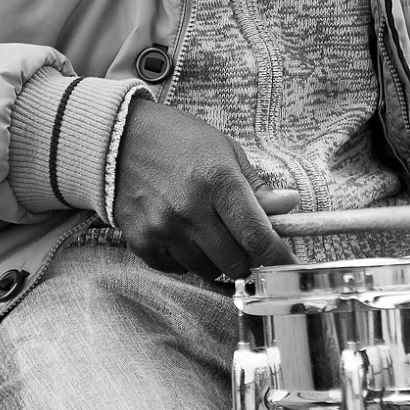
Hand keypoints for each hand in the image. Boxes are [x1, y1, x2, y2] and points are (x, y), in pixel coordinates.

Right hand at [112, 99, 294, 280]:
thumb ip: (257, 186)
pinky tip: (182, 233)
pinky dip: (186, 260)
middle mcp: (190, 210)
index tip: (289, 270)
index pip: (258, 236)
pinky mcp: (142, 242)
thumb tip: (291, 204)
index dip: (278, 260)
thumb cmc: (179, 141)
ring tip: (207, 230)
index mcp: (219, 182)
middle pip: (236, 263)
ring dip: (216, 259)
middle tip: (244, 243)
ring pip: (208, 271)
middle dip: (247, 259)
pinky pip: (178, 269)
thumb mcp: (225, 152)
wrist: (118, 139)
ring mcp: (163, 229)